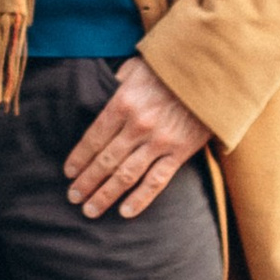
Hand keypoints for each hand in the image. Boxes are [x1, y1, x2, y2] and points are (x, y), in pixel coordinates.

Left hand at [63, 54, 212, 219]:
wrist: (210, 72)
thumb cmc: (169, 68)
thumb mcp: (136, 67)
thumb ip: (116, 84)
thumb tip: (99, 95)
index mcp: (123, 103)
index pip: (93, 138)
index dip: (79, 158)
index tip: (69, 173)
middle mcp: (138, 125)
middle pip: (105, 160)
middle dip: (87, 181)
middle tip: (73, 197)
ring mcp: (159, 141)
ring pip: (126, 175)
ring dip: (105, 195)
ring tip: (90, 210)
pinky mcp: (180, 152)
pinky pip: (156, 181)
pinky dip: (140, 199)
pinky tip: (125, 212)